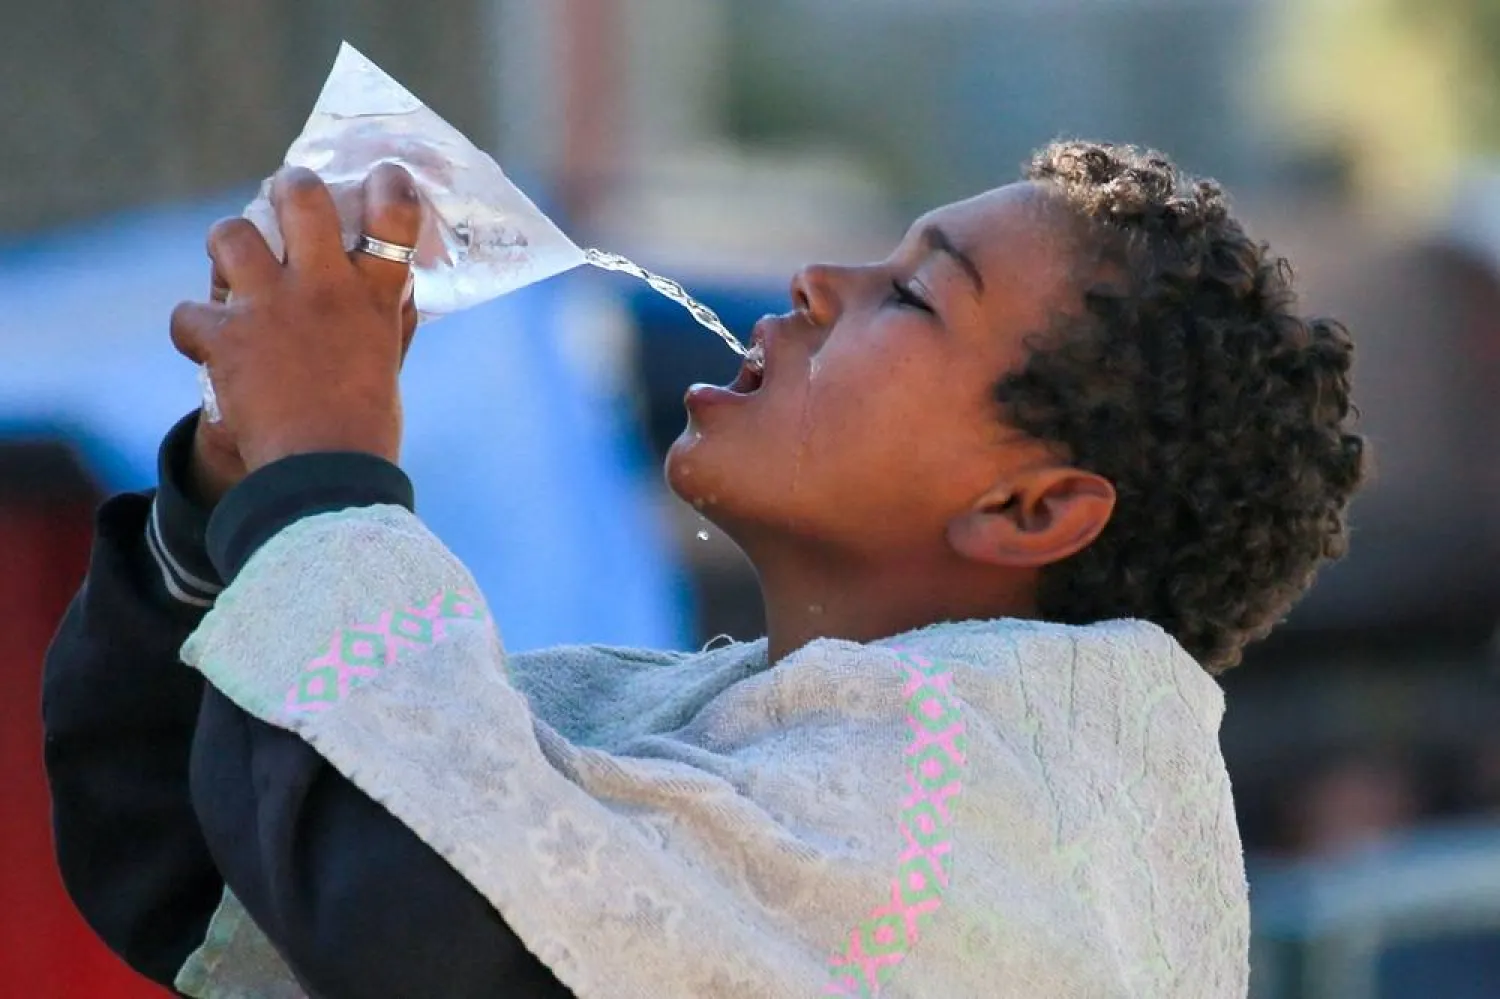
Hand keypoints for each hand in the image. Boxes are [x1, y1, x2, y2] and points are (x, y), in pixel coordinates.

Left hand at [173, 164, 422, 476]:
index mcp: (374, 297)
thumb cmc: (366, 429)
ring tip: (231, 263)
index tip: (385, 175)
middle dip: (290, 188)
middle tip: (287, 194)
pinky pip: (189, 312)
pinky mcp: (224, 336)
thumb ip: (389, 318)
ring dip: (226, 246)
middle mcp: (323, 288)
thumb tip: (397, 282)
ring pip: (229, 234)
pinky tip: (206, 346)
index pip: (394, 216)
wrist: (322, 478)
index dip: (390, 185)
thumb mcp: (389, 364)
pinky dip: (195, 330)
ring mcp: (269, 307)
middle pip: (301, 198)